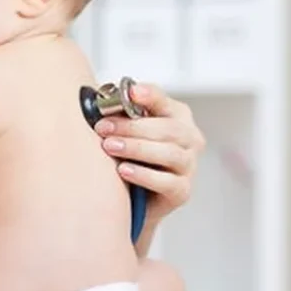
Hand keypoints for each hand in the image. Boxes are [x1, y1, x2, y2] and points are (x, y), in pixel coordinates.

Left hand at [94, 82, 204, 227]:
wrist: (132, 198)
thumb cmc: (129, 155)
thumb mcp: (125, 130)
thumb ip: (119, 113)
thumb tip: (101, 101)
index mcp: (176, 115)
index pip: (164, 100)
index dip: (148, 95)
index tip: (131, 92)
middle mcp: (189, 139)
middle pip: (168, 128)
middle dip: (132, 127)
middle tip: (103, 128)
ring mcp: (189, 166)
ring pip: (170, 153)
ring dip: (136, 148)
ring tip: (110, 147)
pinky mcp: (182, 191)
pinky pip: (167, 182)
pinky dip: (144, 175)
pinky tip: (123, 170)